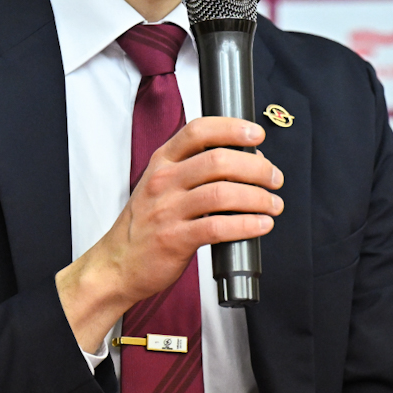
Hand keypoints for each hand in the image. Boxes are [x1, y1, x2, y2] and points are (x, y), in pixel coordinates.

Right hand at [55, 117, 283, 354]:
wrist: (117, 264)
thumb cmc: (146, 224)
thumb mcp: (160, 185)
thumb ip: (194, 170)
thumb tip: (244, 163)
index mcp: (162, 161)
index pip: (198, 130)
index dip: (232, 128)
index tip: (256, 135)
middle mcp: (164, 180)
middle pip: (218, 160)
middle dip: (256, 168)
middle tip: (275, 178)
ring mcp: (168, 210)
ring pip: (222, 193)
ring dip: (257, 197)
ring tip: (273, 204)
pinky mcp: (175, 239)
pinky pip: (218, 227)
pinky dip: (247, 225)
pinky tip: (261, 225)